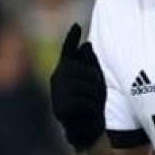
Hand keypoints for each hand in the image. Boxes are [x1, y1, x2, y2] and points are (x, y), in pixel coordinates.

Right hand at [50, 24, 105, 150]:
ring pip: (83, 86)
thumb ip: (90, 65)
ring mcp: (56, 94)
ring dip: (94, 96)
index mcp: (65, 71)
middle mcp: (57, 79)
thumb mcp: (95, 83)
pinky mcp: (59, 109)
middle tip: (98, 93)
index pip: (68, 51)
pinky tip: (89, 113)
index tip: (77, 26)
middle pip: (81, 70)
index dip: (72, 39)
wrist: (88, 129)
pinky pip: (82, 101)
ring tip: (93, 104)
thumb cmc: (92, 103)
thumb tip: (86, 45)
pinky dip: (91, 108)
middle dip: (94, 80)